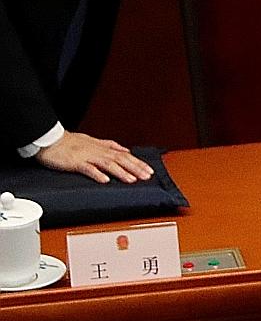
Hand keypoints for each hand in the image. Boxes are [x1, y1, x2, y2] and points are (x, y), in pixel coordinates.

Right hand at [35, 132, 153, 183]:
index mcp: (103, 148)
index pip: (125, 155)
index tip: (149, 170)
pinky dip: (97, 174)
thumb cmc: (70, 142)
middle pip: (121, 159)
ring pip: (108, 164)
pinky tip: (105, 180)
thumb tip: (124, 150)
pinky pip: (88, 169)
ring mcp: (87, 156)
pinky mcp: (75, 162)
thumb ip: (110, 146)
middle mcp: (98, 151)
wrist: (50, 139)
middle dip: (135, 168)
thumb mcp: (94, 141)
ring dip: (121, 172)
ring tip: (132, 179)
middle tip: (147, 176)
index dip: (138, 163)